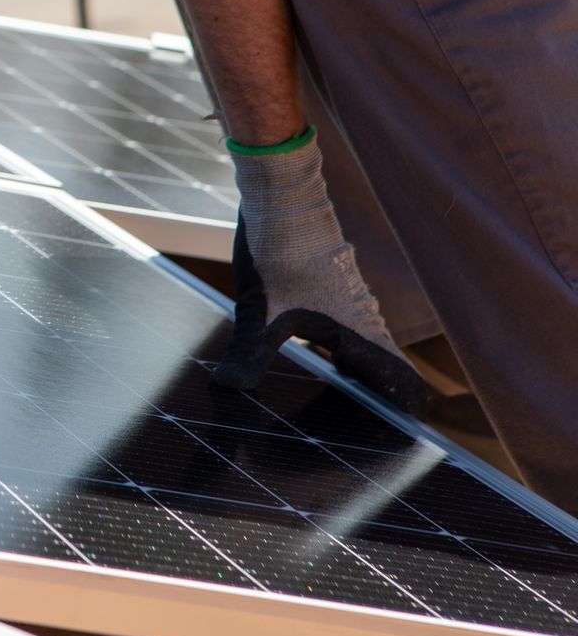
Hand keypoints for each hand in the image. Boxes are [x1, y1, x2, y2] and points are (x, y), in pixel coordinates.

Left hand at [211, 133, 427, 413]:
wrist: (281, 193)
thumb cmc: (278, 247)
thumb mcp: (258, 307)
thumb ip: (249, 351)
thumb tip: (227, 387)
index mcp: (359, 331)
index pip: (402, 380)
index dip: (408, 412)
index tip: (404, 441)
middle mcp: (363, 320)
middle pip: (384, 374)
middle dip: (379, 407)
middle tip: (359, 440)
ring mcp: (349, 305)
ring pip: (364, 353)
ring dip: (360, 382)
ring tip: (335, 414)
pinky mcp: (330, 292)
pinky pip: (347, 335)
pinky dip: (341, 359)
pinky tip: (311, 368)